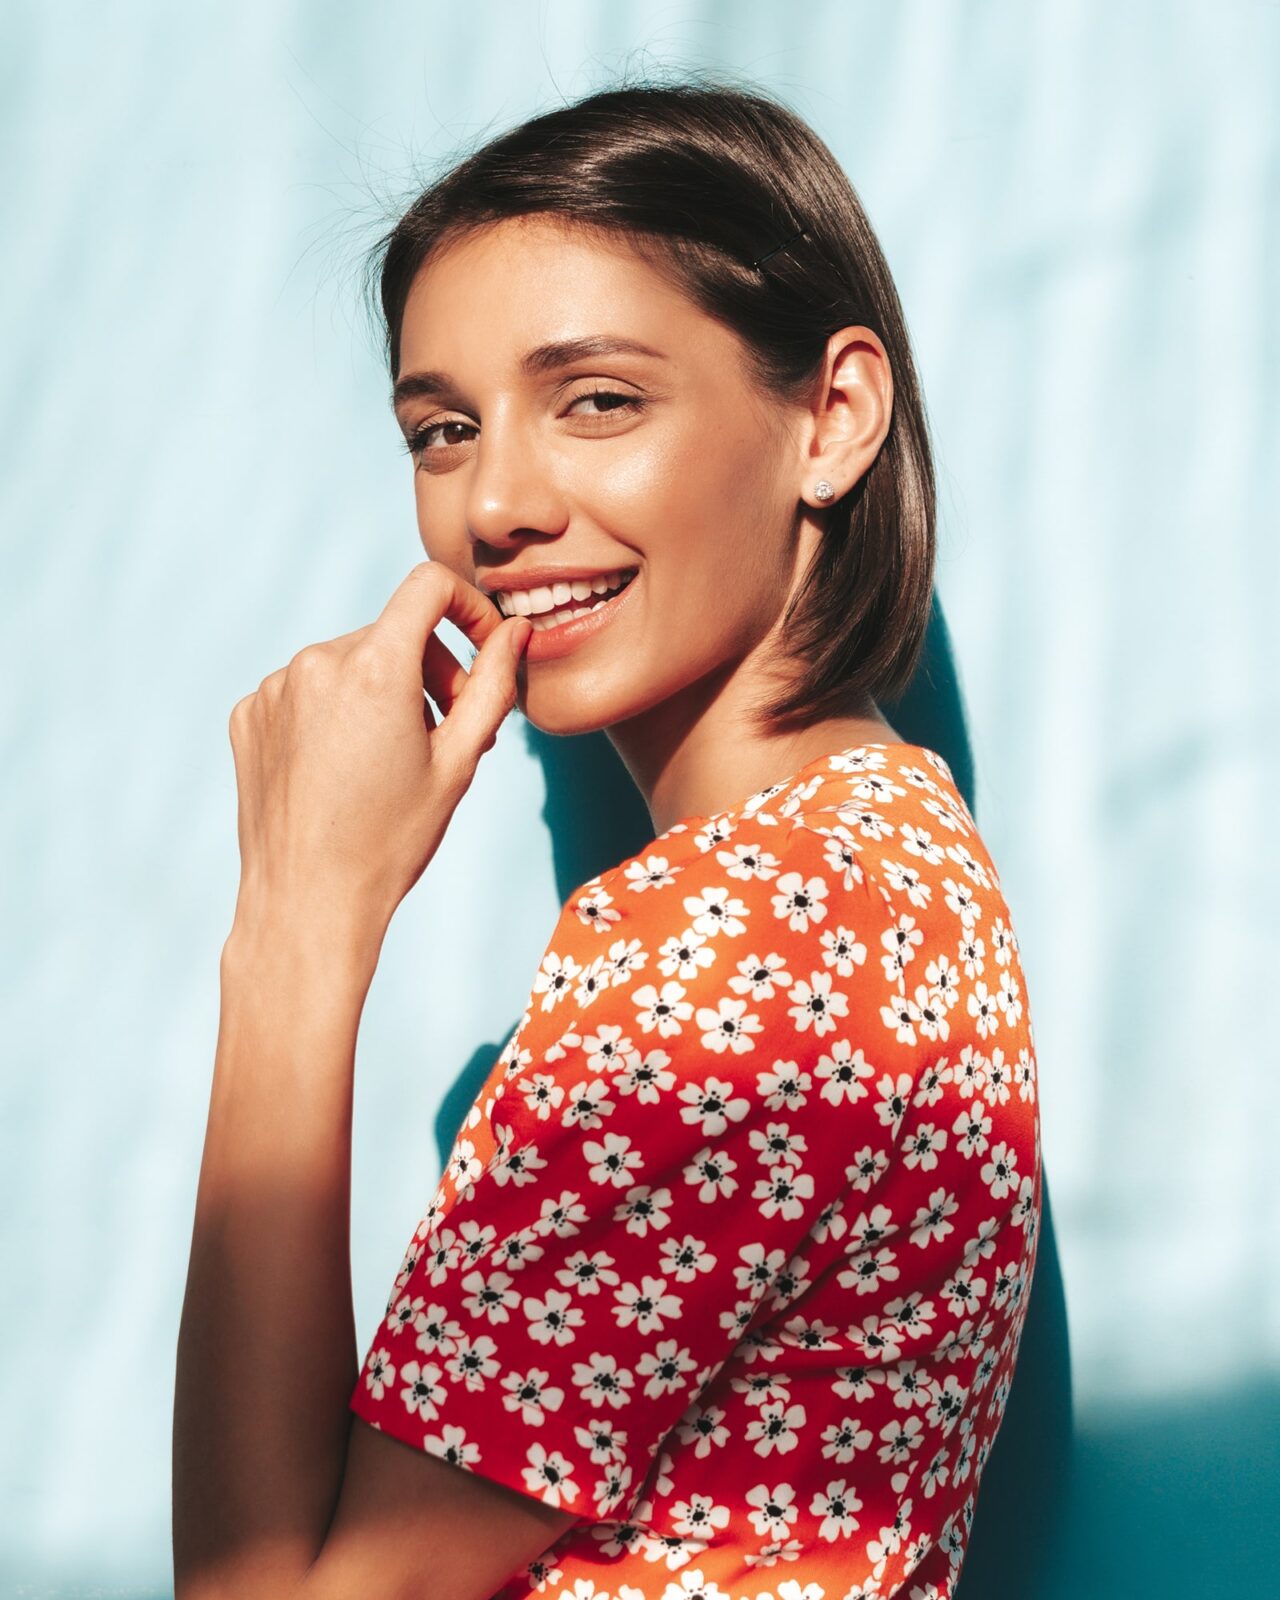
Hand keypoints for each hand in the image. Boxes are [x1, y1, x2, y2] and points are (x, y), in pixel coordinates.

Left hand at [227, 560, 532, 944]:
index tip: (483, 646)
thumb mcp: (460, 762)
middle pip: (392, 634)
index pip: (429, 586)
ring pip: (348, 663)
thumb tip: (515, 632)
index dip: (468, 607)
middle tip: (448, 735)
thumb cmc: (392, 839)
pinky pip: (305, 691)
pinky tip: (343, 770)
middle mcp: (316, 663)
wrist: (307, 902)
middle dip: (430, 671)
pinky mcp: (248, 714)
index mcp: (375, 667)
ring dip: (380, 693)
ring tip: (391, 760)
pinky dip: (333, 714)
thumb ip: (493, 684)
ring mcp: (274, 688)